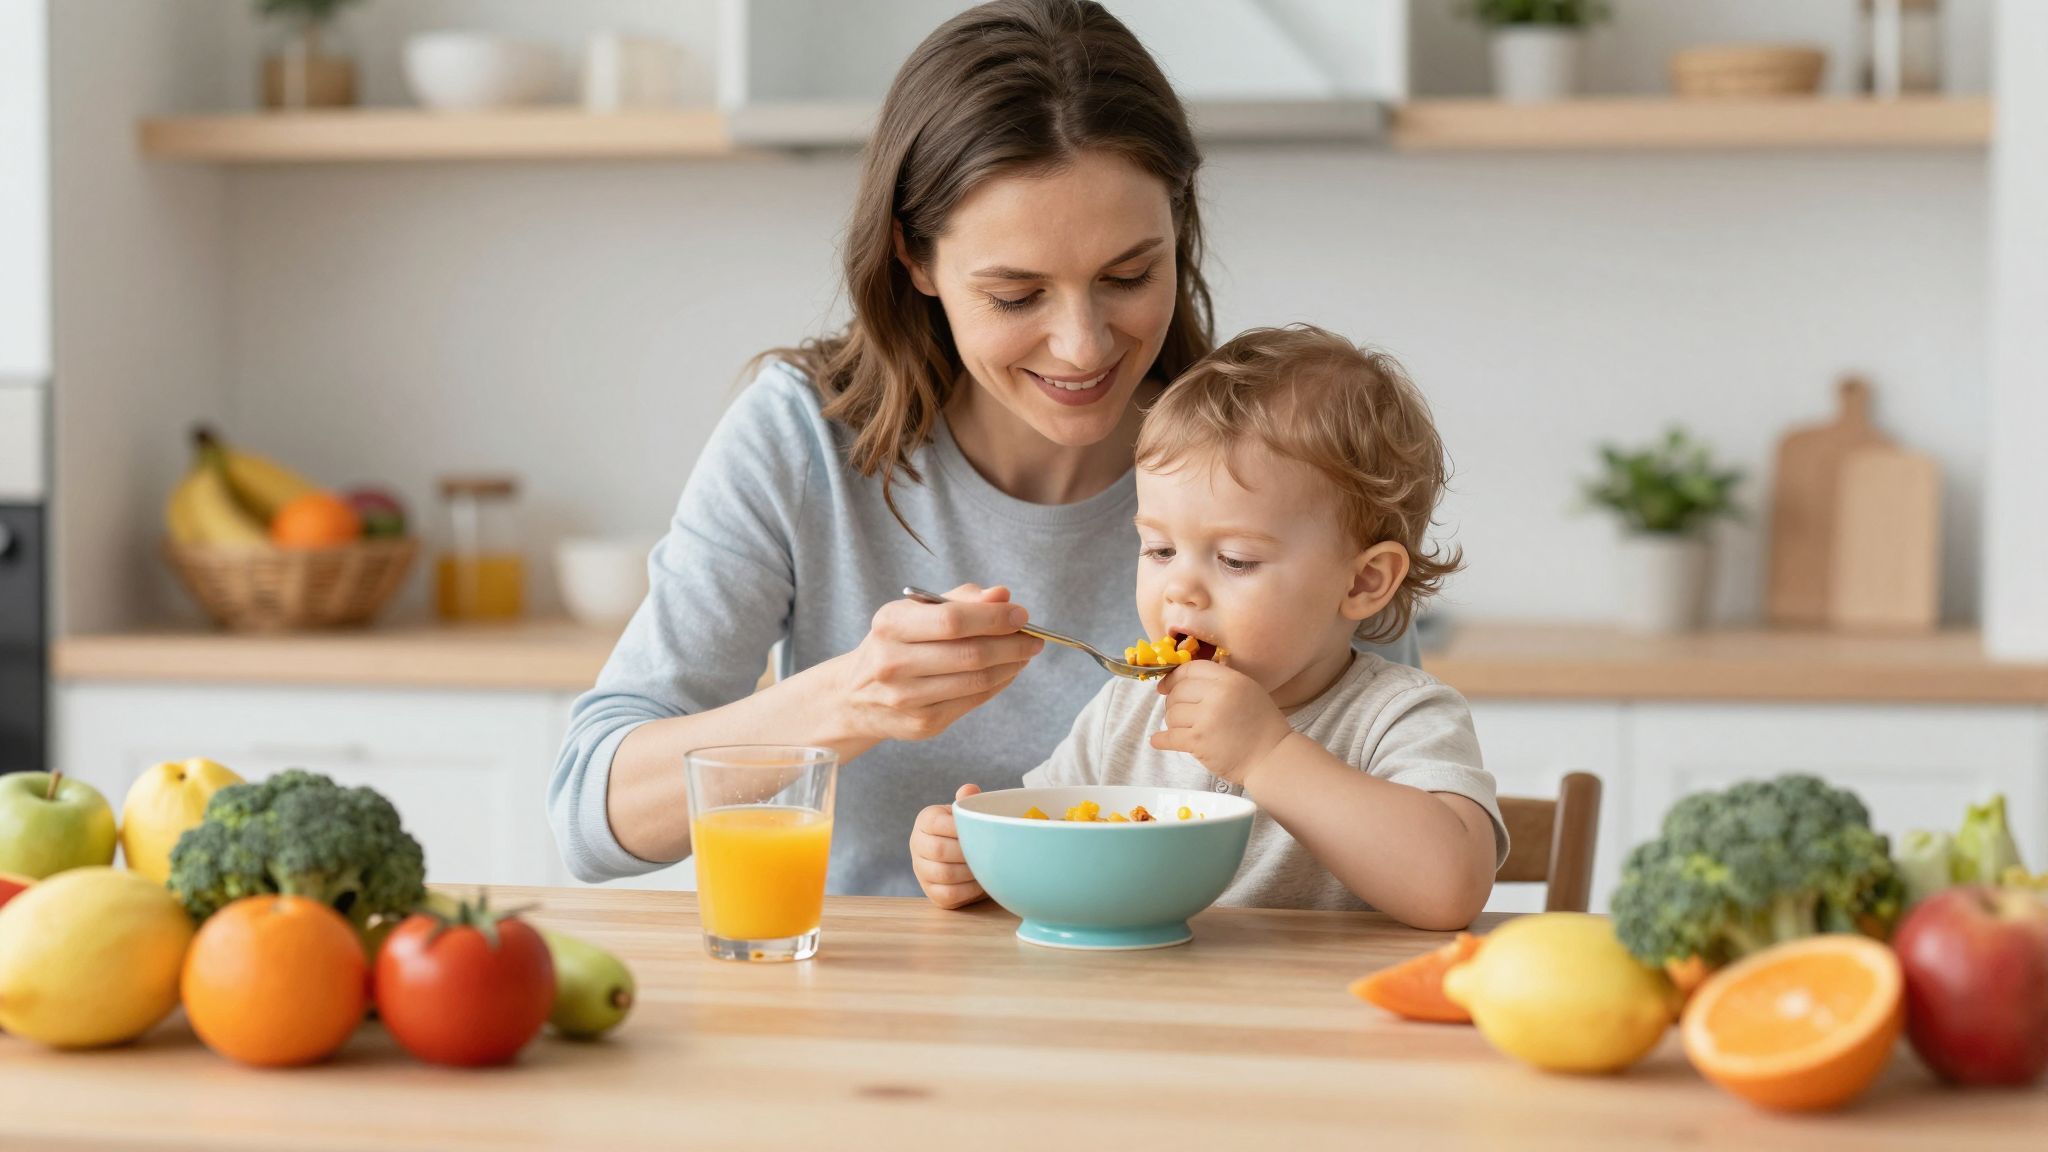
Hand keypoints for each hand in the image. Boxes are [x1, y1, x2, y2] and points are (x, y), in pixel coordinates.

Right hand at [839, 584, 1043, 744]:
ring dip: (1011, 665)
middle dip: (1012, 644)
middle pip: (970, 653)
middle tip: (1034, 638)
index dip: (994, 617)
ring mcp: (907, 698)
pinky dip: (999, 684)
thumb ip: (960, 600)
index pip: (953, 619)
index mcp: (890, 624)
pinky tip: (1007, 671)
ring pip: (976, 680)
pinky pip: (973, 701)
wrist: (855, 696)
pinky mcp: (923, 723)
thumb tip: (1002, 595)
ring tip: (1025, 653)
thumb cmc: (895, 644)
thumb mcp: (915, 613)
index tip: (1022, 614)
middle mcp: (893, 662)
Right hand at [910, 784, 985, 908]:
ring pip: (944, 874)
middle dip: (967, 852)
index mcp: (925, 820)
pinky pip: (948, 894)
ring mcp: (921, 870)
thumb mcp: (966, 813)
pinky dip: (969, 890)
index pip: (935, 822)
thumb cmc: (967, 830)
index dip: (958, 827)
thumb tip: (969, 790)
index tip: (978, 830)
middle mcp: (917, 844)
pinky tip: (981, 881)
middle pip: (939, 850)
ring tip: (986, 865)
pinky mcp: (931, 893)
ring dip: (970, 871)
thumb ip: (968, 800)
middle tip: (987, 851)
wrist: (963, 856)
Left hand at [1149, 661, 1292, 786]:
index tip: (1166, 686)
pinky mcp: (1198, 742)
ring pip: (1171, 715)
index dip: (1174, 677)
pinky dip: (1161, 740)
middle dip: (1173, 703)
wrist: (1272, 757)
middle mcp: (1217, 695)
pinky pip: (1169, 737)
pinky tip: (1158, 740)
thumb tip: (1185, 680)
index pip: (1191, 669)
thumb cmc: (1262, 725)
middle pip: (1177, 692)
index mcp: (1230, 679)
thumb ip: (1221, 681)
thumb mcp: (1247, 690)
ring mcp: (1206, 719)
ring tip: (1186, 730)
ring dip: (1174, 723)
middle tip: (1180, 714)